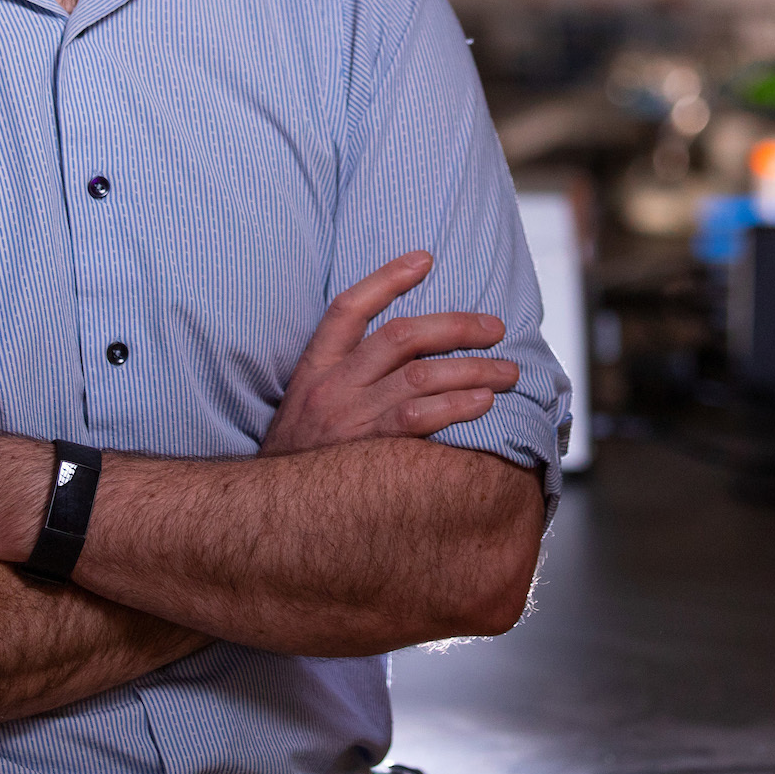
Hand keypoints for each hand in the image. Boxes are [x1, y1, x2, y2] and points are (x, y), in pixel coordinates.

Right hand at [260, 252, 518, 456]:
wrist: (267, 515)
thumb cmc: (298, 460)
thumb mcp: (304, 406)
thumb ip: (342, 378)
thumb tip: (401, 358)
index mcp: (314, 368)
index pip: (348, 308)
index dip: (387, 279)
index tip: (424, 258)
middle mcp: (332, 386)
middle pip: (402, 336)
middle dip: (456, 327)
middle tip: (495, 329)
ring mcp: (350, 418)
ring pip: (421, 376)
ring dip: (472, 369)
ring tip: (507, 372)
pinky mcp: (368, 452)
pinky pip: (420, 419)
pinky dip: (457, 405)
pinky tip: (484, 403)